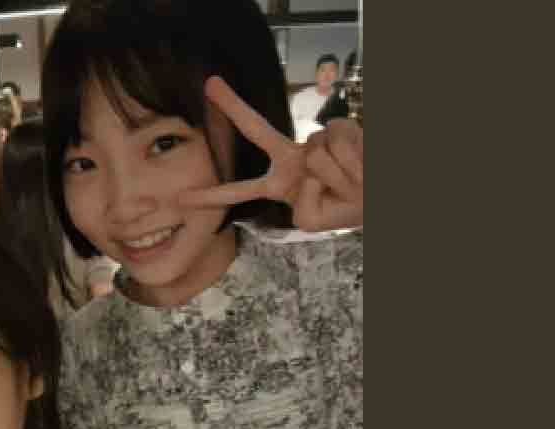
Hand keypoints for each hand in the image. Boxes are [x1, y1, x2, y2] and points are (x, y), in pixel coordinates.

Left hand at [179, 76, 362, 231]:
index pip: (239, 191)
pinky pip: (337, 143)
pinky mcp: (336, 127)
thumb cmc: (338, 208)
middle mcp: (289, 157)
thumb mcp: (312, 219)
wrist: (371, 197)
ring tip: (348, 182)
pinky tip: (358, 165)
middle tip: (208, 83)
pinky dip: (352, 160)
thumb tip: (307, 170)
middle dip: (232, 106)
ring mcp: (311, 140)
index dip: (212, 195)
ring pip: (316, 156)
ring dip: (338, 176)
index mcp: (277, 184)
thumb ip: (301, 205)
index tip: (183, 198)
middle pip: (257, 129)